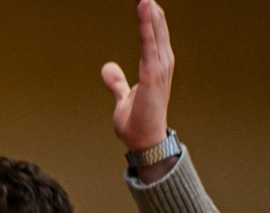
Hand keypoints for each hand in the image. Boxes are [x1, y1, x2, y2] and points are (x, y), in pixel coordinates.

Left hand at [101, 0, 174, 154]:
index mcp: (156, 68)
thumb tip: (107, 67)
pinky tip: (144, 7)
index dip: (150, 18)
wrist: (144, 142)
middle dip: (152, 10)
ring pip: (155, 32)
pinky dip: (146, 24)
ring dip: (151, 12)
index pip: (155, 36)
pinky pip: (148, 43)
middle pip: (158, 29)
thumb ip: (117, 82)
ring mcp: (159, 69)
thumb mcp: (123, 98)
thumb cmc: (137, 123)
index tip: (145, 0)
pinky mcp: (152, 74)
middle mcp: (162, 65)